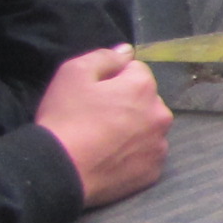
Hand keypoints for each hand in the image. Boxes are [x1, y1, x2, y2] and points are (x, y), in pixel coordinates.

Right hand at [36, 45, 170, 206]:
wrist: (61, 170)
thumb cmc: (66, 117)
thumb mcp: (73, 73)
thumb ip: (104, 57)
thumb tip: (127, 51)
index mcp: (144, 87)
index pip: (135, 70)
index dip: (112, 78)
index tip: (94, 92)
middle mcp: (161, 114)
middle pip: (145, 100)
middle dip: (127, 103)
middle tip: (97, 116)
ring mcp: (160, 145)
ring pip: (148, 128)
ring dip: (133, 128)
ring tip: (104, 139)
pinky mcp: (154, 171)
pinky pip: (146, 154)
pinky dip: (134, 154)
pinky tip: (111, 157)